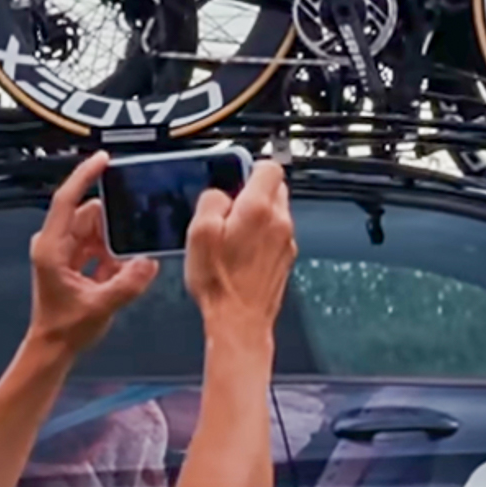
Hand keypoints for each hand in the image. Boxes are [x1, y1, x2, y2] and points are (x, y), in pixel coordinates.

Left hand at [28, 152, 157, 354]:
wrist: (53, 348)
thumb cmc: (64, 329)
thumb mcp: (100, 306)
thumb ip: (127, 284)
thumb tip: (148, 263)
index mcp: (51, 248)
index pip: (67, 201)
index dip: (85, 177)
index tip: (103, 160)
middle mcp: (55, 244)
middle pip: (90, 215)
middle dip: (114, 223)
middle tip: (135, 233)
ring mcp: (64, 252)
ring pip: (97, 230)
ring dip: (115, 242)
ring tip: (125, 263)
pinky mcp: (74, 261)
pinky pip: (99, 245)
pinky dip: (114, 254)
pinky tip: (123, 271)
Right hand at [185, 160, 295, 336]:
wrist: (239, 320)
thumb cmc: (220, 282)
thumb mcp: (199, 232)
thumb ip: (211, 201)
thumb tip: (220, 193)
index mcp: (259, 209)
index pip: (270, 167)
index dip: (250, 166)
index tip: (235, 176)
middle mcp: (280, 222)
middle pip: (274, 189)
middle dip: (251, 192)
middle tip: (227, 208)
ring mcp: (286, 241)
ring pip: (275, 212)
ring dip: (256, 215)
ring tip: (230, 234)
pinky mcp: (285, 258)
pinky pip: (274, 235)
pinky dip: (260, 236)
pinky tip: (240, 252)